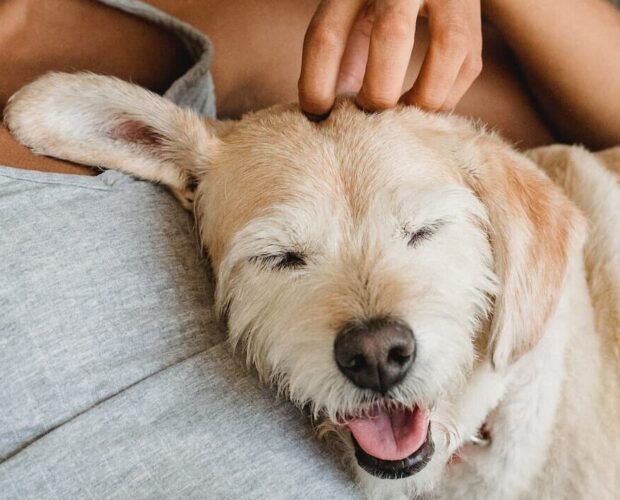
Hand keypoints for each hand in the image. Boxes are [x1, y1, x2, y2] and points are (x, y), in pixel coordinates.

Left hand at [298, 0, 482, 117]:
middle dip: (378, 91)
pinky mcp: (474, 15)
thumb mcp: (348, 16)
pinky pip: (467, 65)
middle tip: (369, 112)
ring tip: (401, 117)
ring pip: (448, 48)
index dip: (316, 84)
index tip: (317, 113)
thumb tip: (328, 114)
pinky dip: (445, 97)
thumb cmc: (375, 2)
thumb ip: (339, 58)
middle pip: (392, 34)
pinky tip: (422, 105)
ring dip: (422, 99)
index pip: (327, 35)